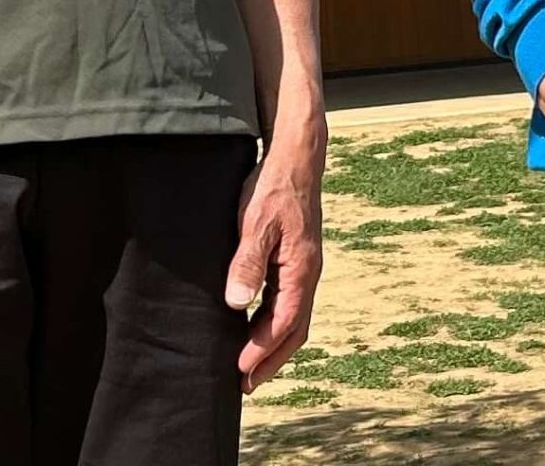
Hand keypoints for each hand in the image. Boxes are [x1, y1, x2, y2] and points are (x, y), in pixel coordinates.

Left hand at [227, 134, 325, 391]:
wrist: (295, 160)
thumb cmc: (274, 188)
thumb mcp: (255, 223)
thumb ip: (247, 263)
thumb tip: (237, 303)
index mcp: (301, 271)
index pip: (283, 323)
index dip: (261, 350)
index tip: (240, 371)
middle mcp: (307, 275)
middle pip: (294, 330)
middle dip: (271, 359)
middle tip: (246, 384)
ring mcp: (303, 268)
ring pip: (292, 318)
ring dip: (272, 344)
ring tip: (249, 366)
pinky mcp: (296, 260)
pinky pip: (287, 301)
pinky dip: (272, 322)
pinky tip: (254, 325)